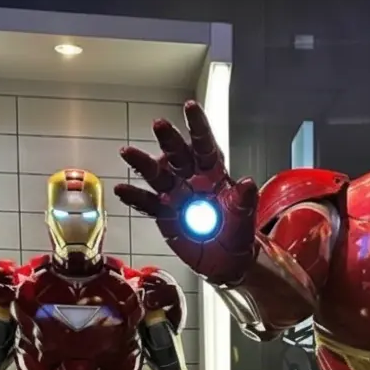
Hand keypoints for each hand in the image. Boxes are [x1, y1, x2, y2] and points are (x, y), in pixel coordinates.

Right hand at [115, 101, 257, 284]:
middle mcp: (192, 179)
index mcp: (214, 174)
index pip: (205, 146)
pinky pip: (148, 204)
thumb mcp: (244, 218)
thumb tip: (247, 183)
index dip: (198, 127)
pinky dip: (135, 197)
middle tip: (159, 124)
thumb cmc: (237, 234)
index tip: (189, 107)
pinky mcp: (164, 213)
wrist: (226, 262)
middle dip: (169, 140)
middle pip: (178, 155)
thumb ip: (244, 200)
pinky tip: (122, 189)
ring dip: (143, 164)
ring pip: (158, 176)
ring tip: (127, 152)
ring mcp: (176, 195)